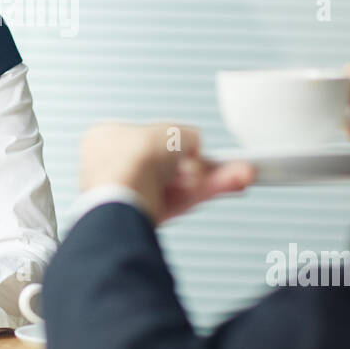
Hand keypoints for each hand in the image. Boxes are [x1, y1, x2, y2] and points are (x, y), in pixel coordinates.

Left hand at [80, 122, 253, 226]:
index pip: (148, 138)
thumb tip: (195, 146)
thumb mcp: (172, 130)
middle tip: (233, 164)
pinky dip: (207, 192)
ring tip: (243, 174)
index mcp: (106, 139)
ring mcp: (129, 194)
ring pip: (180, 185)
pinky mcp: (146, 218)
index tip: (198, 147)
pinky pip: (181, 202)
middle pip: (171, 165)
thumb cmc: (132, 159)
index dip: (175, 141)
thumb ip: (188, 136)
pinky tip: (234, 183)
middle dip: (204, 166)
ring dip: (213, 179)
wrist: (122, 197)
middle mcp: (114, 168)